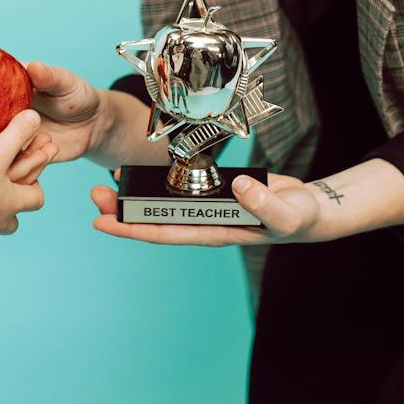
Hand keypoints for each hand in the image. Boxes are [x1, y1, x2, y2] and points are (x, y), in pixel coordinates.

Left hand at [88, 172, 321, 246]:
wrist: (309, 207)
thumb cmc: (299, 216)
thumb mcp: (287, 213)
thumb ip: (264, 203)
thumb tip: (240, 188)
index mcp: (216, 231)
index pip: (166, 232)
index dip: (133, 229)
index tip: (103, 224)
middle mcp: (205, 219)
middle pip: (156, 219)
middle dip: (124, 212)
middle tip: (94, 195)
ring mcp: (208, 204)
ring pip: (163, 202)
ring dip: (136, 195)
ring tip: (107, 182)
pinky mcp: (214, 188)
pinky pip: (179, 185)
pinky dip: (157, 179)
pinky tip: (140, 170)